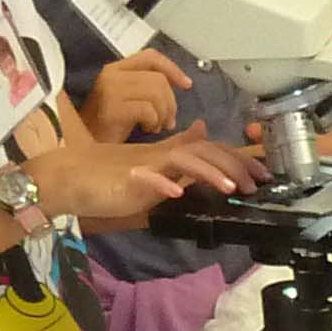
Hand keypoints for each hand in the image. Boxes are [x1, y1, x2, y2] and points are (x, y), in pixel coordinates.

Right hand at [26, 121, 266, 223]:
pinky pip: (145, 179)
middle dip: (235, 165)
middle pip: (204, 152)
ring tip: (231, 188)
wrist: (69, 177)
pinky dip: (162, 185)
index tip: (262, 175)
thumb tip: (202, 136)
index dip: (238, 159)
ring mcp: (144, 166)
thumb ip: (177, 156)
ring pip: (182, 160)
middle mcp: (161, 155)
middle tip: (257, 184)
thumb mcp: (151, 168)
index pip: (210, 150)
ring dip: (209, 173)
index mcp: (168, 155)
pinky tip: (176, 194)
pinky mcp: (125, 179)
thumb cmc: (108, 178)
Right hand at [82, 50, 190, 141]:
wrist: (81, 149)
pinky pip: (147, 109)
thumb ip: (149, 89)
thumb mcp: (128, 100)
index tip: (187, 85)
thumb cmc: (107, 128)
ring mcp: (110, 90)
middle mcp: (111, 74)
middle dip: (171, 102)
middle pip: (159, 79)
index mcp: (115, 69)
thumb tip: (183, 84)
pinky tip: (146, 130)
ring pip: (156, 92)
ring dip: (163, 113)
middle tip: (167, 122)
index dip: (173, 69)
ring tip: (156, 127)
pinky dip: (153, 122)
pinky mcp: (111, 109)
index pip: (151, 57)